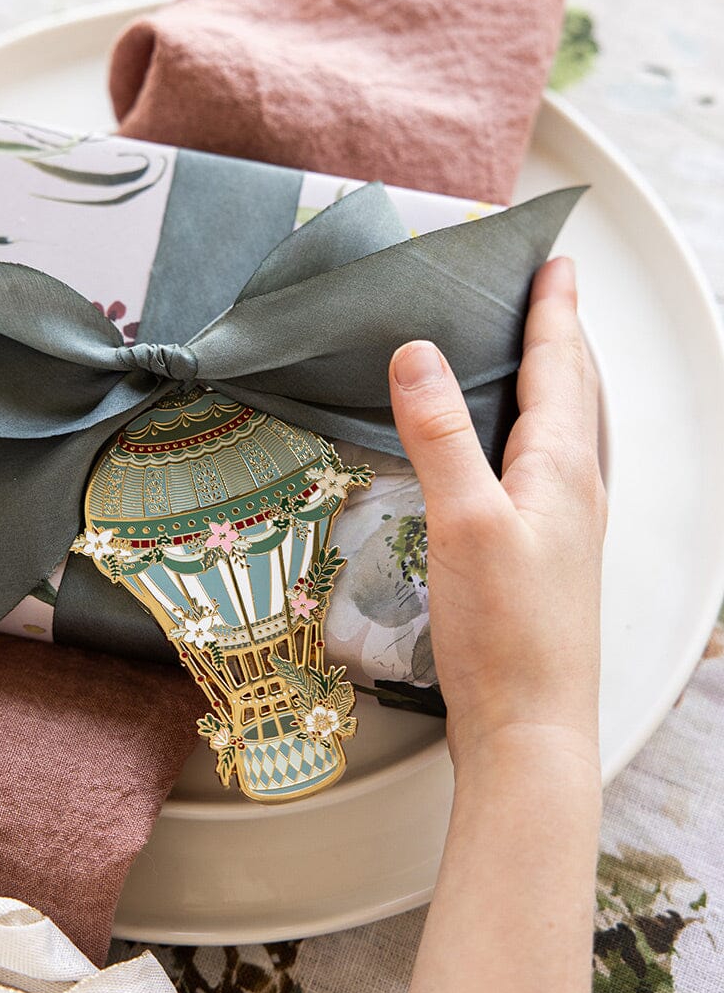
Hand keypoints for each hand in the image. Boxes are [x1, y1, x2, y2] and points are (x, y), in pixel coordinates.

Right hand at [388, 256, 605, 768]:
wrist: (530, 729)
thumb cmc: (507, 634)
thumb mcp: (464, 521)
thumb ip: (440, 436)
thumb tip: (418, 356)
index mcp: (562, 468)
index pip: (559, 366)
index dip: (554, 310)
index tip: (555, 264)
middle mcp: (575, 490)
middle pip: (575, 392)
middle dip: (562, 335)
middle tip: (550, 294)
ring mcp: (566, 525)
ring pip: (567, 430)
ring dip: (556, 382)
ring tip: (537, 356)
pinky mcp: (546, 557)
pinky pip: (549, 467)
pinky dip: (536, 431)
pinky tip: (514, 454)